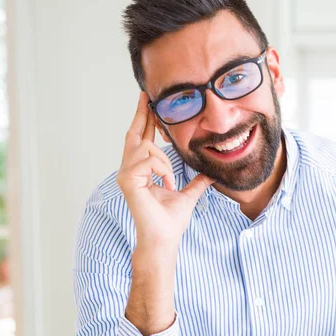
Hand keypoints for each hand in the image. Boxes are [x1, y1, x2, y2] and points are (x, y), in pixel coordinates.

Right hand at [117, 92, 214, 247]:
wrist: (164, 239)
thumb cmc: (171, 221)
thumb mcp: (188, 195)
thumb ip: (196, 182)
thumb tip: (210, 173)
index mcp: (141, 170)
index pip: (142, 139)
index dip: (145, 120)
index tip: (148, 102)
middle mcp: (129, 170)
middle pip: (133, 134)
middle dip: (141, 114)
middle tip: (146, 96)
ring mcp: (126, 175)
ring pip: (145, 147)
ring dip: (165, 161)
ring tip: (171, 181)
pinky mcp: (128, 181)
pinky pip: (149, 160)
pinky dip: (164, 170)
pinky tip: (168, 185)